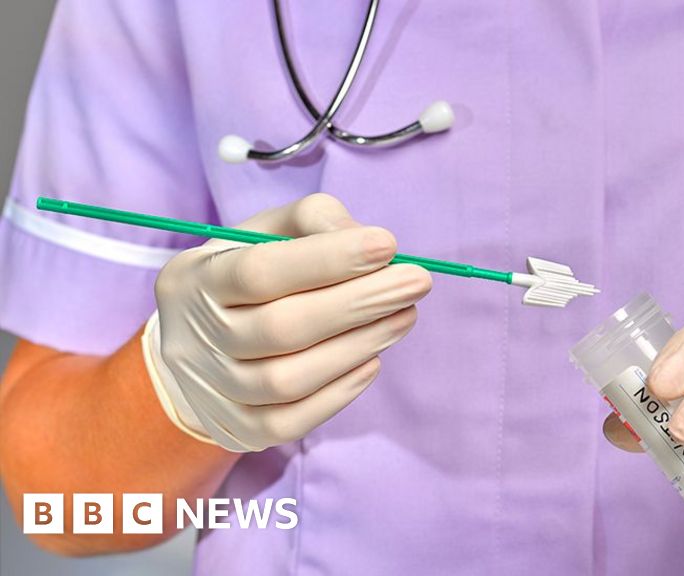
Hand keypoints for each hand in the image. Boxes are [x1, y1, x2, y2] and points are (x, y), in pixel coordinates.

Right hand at [143, 193, 431, 451]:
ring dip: (359, 345)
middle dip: (359, 304)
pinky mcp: (238, 430)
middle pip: (282, 327)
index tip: (387, 244)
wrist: (193, 347)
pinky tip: (373, 360)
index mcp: (196, 280)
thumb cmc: (245, 275)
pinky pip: (291, 421)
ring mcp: (215, 391)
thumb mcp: (264, 233)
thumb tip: (370, 242)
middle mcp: (197, 339)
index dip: (328, 259)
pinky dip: (339, 392)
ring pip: (289, 380)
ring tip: (405, 316)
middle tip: (416, 282)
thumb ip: (314, 221)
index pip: (260, 271)